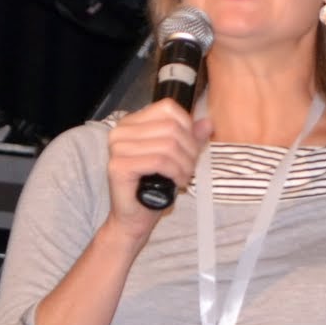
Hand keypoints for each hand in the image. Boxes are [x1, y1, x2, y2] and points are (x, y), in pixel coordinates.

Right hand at [104, 99, 212, 234]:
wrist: (135, 217)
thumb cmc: (154, 187)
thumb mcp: (178, 158)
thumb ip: (191, 138)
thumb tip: (207, 123)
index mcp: (133, 122)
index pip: (168, 108)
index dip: (188, 128)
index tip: (191, 148)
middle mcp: (121, 131)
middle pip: (171, 127)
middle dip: (190, 150)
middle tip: (190, 168)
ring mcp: (117, 148)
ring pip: (168, 145)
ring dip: (185, 164)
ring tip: (184, 176)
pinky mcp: (119, 166)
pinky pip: (159, 161)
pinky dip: (175, 172)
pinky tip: (177, 182)